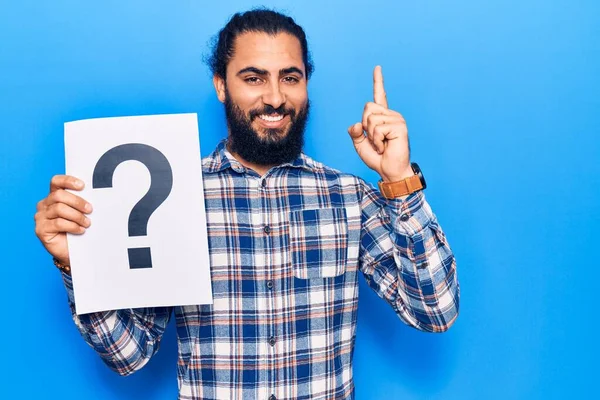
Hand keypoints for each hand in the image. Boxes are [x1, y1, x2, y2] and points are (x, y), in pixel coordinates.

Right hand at [34, 175, 92, 264]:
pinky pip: (58, 223)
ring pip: (59, 209)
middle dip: (77, 201)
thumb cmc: (79, 229)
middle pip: (59, 195)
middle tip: (90, 210)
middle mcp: (45, 204)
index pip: (56, 182)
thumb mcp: (82, 213)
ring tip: (87, 223)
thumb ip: (83, 203)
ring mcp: (41, 217)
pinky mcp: (41, 229)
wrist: (73, 252)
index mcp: (54, 196)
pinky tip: (80, 230)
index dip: (68, 181)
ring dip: (77, 216)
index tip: (83, 186)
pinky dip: (72, 226)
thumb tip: (98, 194)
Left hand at [348, 65, 412, 181]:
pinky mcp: (400, 126)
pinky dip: (377, 141)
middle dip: (365, 127)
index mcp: (382, 117)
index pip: (379, 95)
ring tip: (381, 145)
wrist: (389, 171)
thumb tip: (357, 124)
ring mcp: (396, 119)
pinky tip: (385, 146)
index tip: (377, 68)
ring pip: (371, 119)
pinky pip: (377, 128)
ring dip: (371, 137)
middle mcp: (390, 115)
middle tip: (376, 141)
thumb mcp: (360, 144)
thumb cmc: (377, 158)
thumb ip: (355, 132)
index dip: (378, 81)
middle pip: (367, 108)